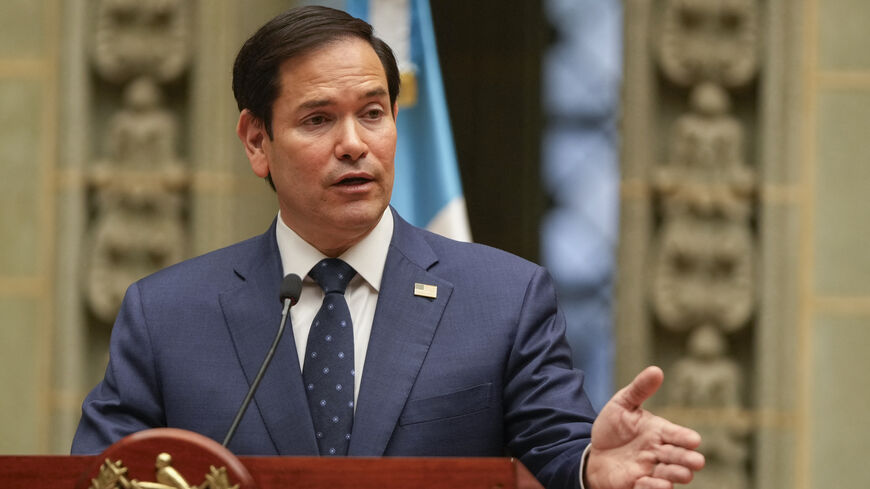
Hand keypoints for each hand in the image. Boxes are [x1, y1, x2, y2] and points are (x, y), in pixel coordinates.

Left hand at [584, 366, 704, 488]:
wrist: (594, 451)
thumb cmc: (613, 427)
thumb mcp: (622, 404)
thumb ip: (639, 389)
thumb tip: (656, 369)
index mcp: (659, 431)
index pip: (677, 434)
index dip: (685, 438)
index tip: (693, 440)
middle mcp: (658, 452)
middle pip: (679, 457)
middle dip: (687, 459)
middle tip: (695, 461)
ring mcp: (650, 470)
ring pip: (670, 475)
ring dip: (676, 475)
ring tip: (682, 475)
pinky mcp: (637, 484)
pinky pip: (649, 488)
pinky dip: (654, 488)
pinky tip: (659, 485)